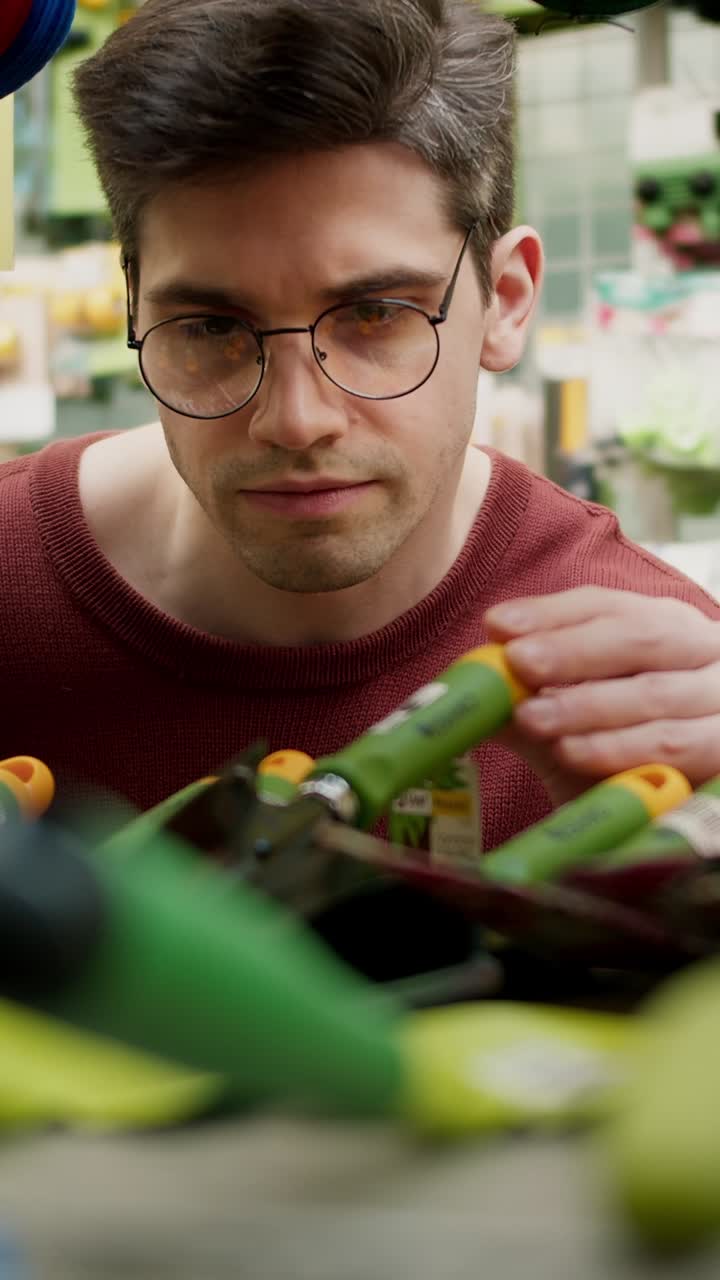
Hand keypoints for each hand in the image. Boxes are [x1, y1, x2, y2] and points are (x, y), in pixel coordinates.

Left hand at [485, 587, 719, 806]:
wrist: (677, 816)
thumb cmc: (627, 760)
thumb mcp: (575, 724)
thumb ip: (531, 700)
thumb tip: (469, 686)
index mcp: (665, 627)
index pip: (606, 606)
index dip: (550, 613)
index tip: (497, 625)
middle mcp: (704, 650)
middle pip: (638, 636)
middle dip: (571, 650)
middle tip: (517, 661)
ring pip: (654, 693)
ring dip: (586, 705)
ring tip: (530, 718)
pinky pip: (675, 744)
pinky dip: (620, 747)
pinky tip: (574, 752)